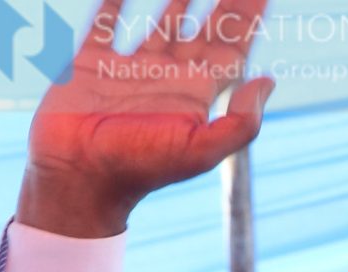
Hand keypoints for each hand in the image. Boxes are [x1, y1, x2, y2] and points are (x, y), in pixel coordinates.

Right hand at [15, 0, 275, 238]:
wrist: (78, 177)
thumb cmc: (139, 168)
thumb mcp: (198, 151)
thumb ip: (239, 122)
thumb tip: (268, 80)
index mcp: (196, 93)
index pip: (233, 45)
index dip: (249, 16)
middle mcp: (169, 77)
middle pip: (206, 28)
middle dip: (225, 2)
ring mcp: (131, 69)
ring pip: (162, 22)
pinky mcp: (92, 64)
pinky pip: (105, 23)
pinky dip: (113, 2)